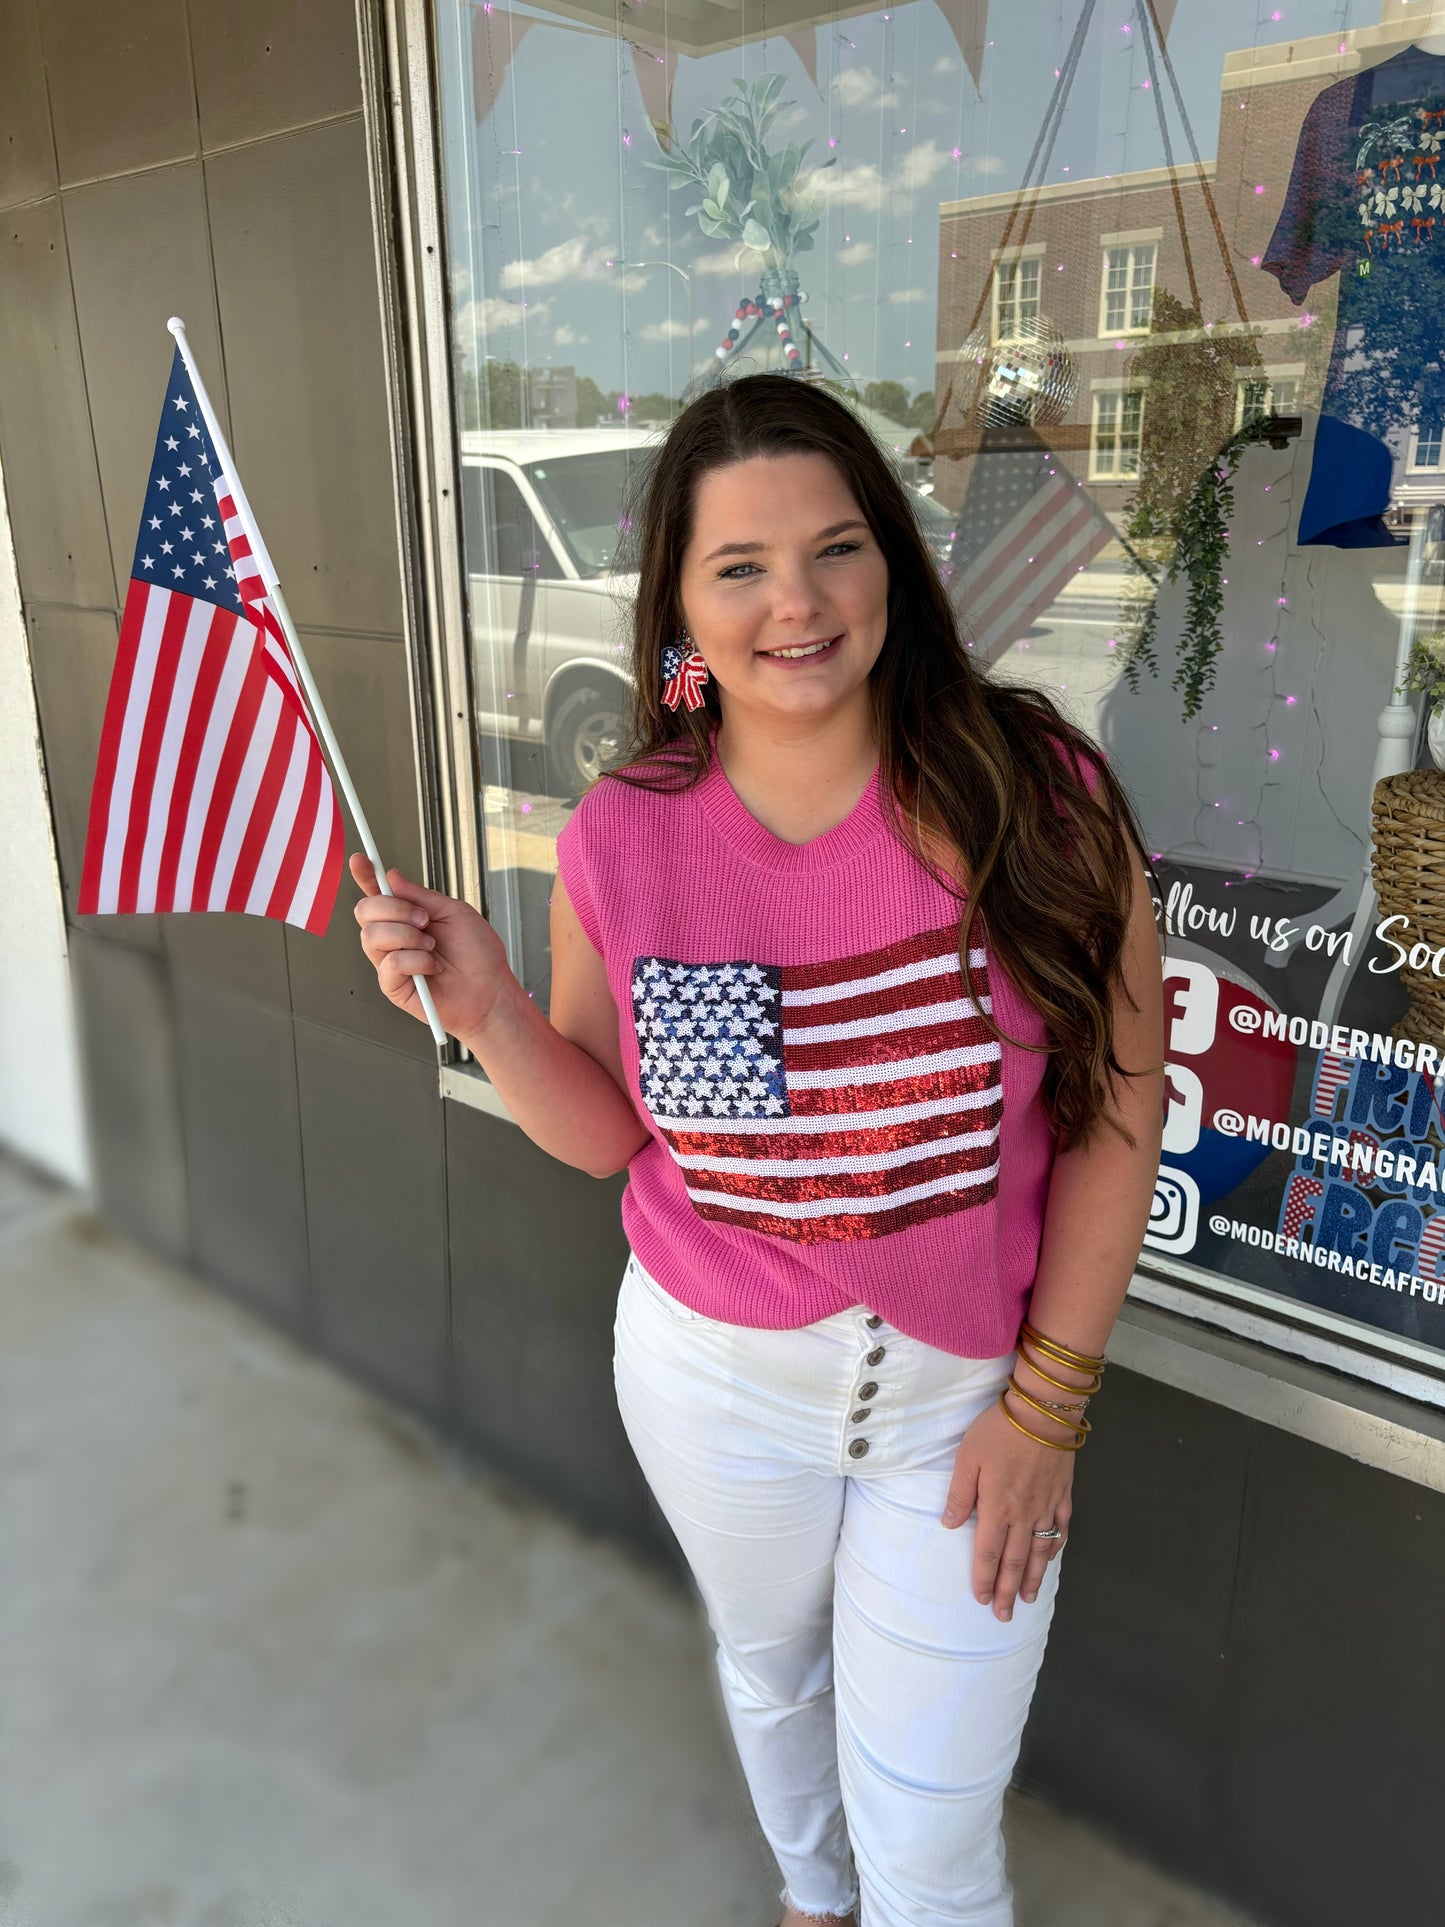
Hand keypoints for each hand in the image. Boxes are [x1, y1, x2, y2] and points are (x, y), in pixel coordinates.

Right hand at [350, 853, 513, 1038]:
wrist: (491, 990)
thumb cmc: (478, 955)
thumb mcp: (454, 913)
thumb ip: (421, 896)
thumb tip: (391, 877)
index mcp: (407, 917)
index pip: (377, 893)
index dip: (365, 875)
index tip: (360, 859)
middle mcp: (394, 937)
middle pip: (364, 911)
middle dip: (393, 909)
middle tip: (424, 919)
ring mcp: (390, 962)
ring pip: (372, 936)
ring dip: (407, 936)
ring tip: (432, 946)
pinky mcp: (393, 986)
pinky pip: (389, 963)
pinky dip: (416, 961)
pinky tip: (433, 967)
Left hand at [940, 1394, 1074, 1622]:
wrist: (1043, 1411)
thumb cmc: (999, 1430)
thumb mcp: (967, 1457)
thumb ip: (959, 1494)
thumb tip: (949, 1525)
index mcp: (997, 1508)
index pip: (988, 1553)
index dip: (984, 1578)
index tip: (981, 1599)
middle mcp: (1024, 1515)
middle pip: (1015, 1562)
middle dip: (1008, 1591)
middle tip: (1004, 1616)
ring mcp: (1047, 1507)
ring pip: (1039, 1553)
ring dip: (1033, 1579)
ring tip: (1028, 1600)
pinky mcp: (1063, 1495)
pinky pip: (1060, 1531)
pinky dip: (1054, 1550)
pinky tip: (1050, 1561)